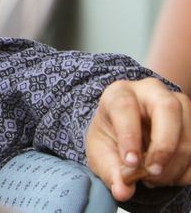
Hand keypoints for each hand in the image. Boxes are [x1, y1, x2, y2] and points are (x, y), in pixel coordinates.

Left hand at [86, 78, 190, 200]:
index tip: (131, 163)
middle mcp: (151, 92)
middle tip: (153, 173)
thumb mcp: (101, 152)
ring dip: (176, 162)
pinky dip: (188, 170)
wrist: (129, 133)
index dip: (129, 136)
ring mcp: (178, 104)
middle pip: (168, 108)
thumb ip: (110, 171)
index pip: (126, 106)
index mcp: (120, 93)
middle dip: (163, 145)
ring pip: (189, 129)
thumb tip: (122, 191)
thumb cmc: (112, 136)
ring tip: (155, 179)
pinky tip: (169, 177)